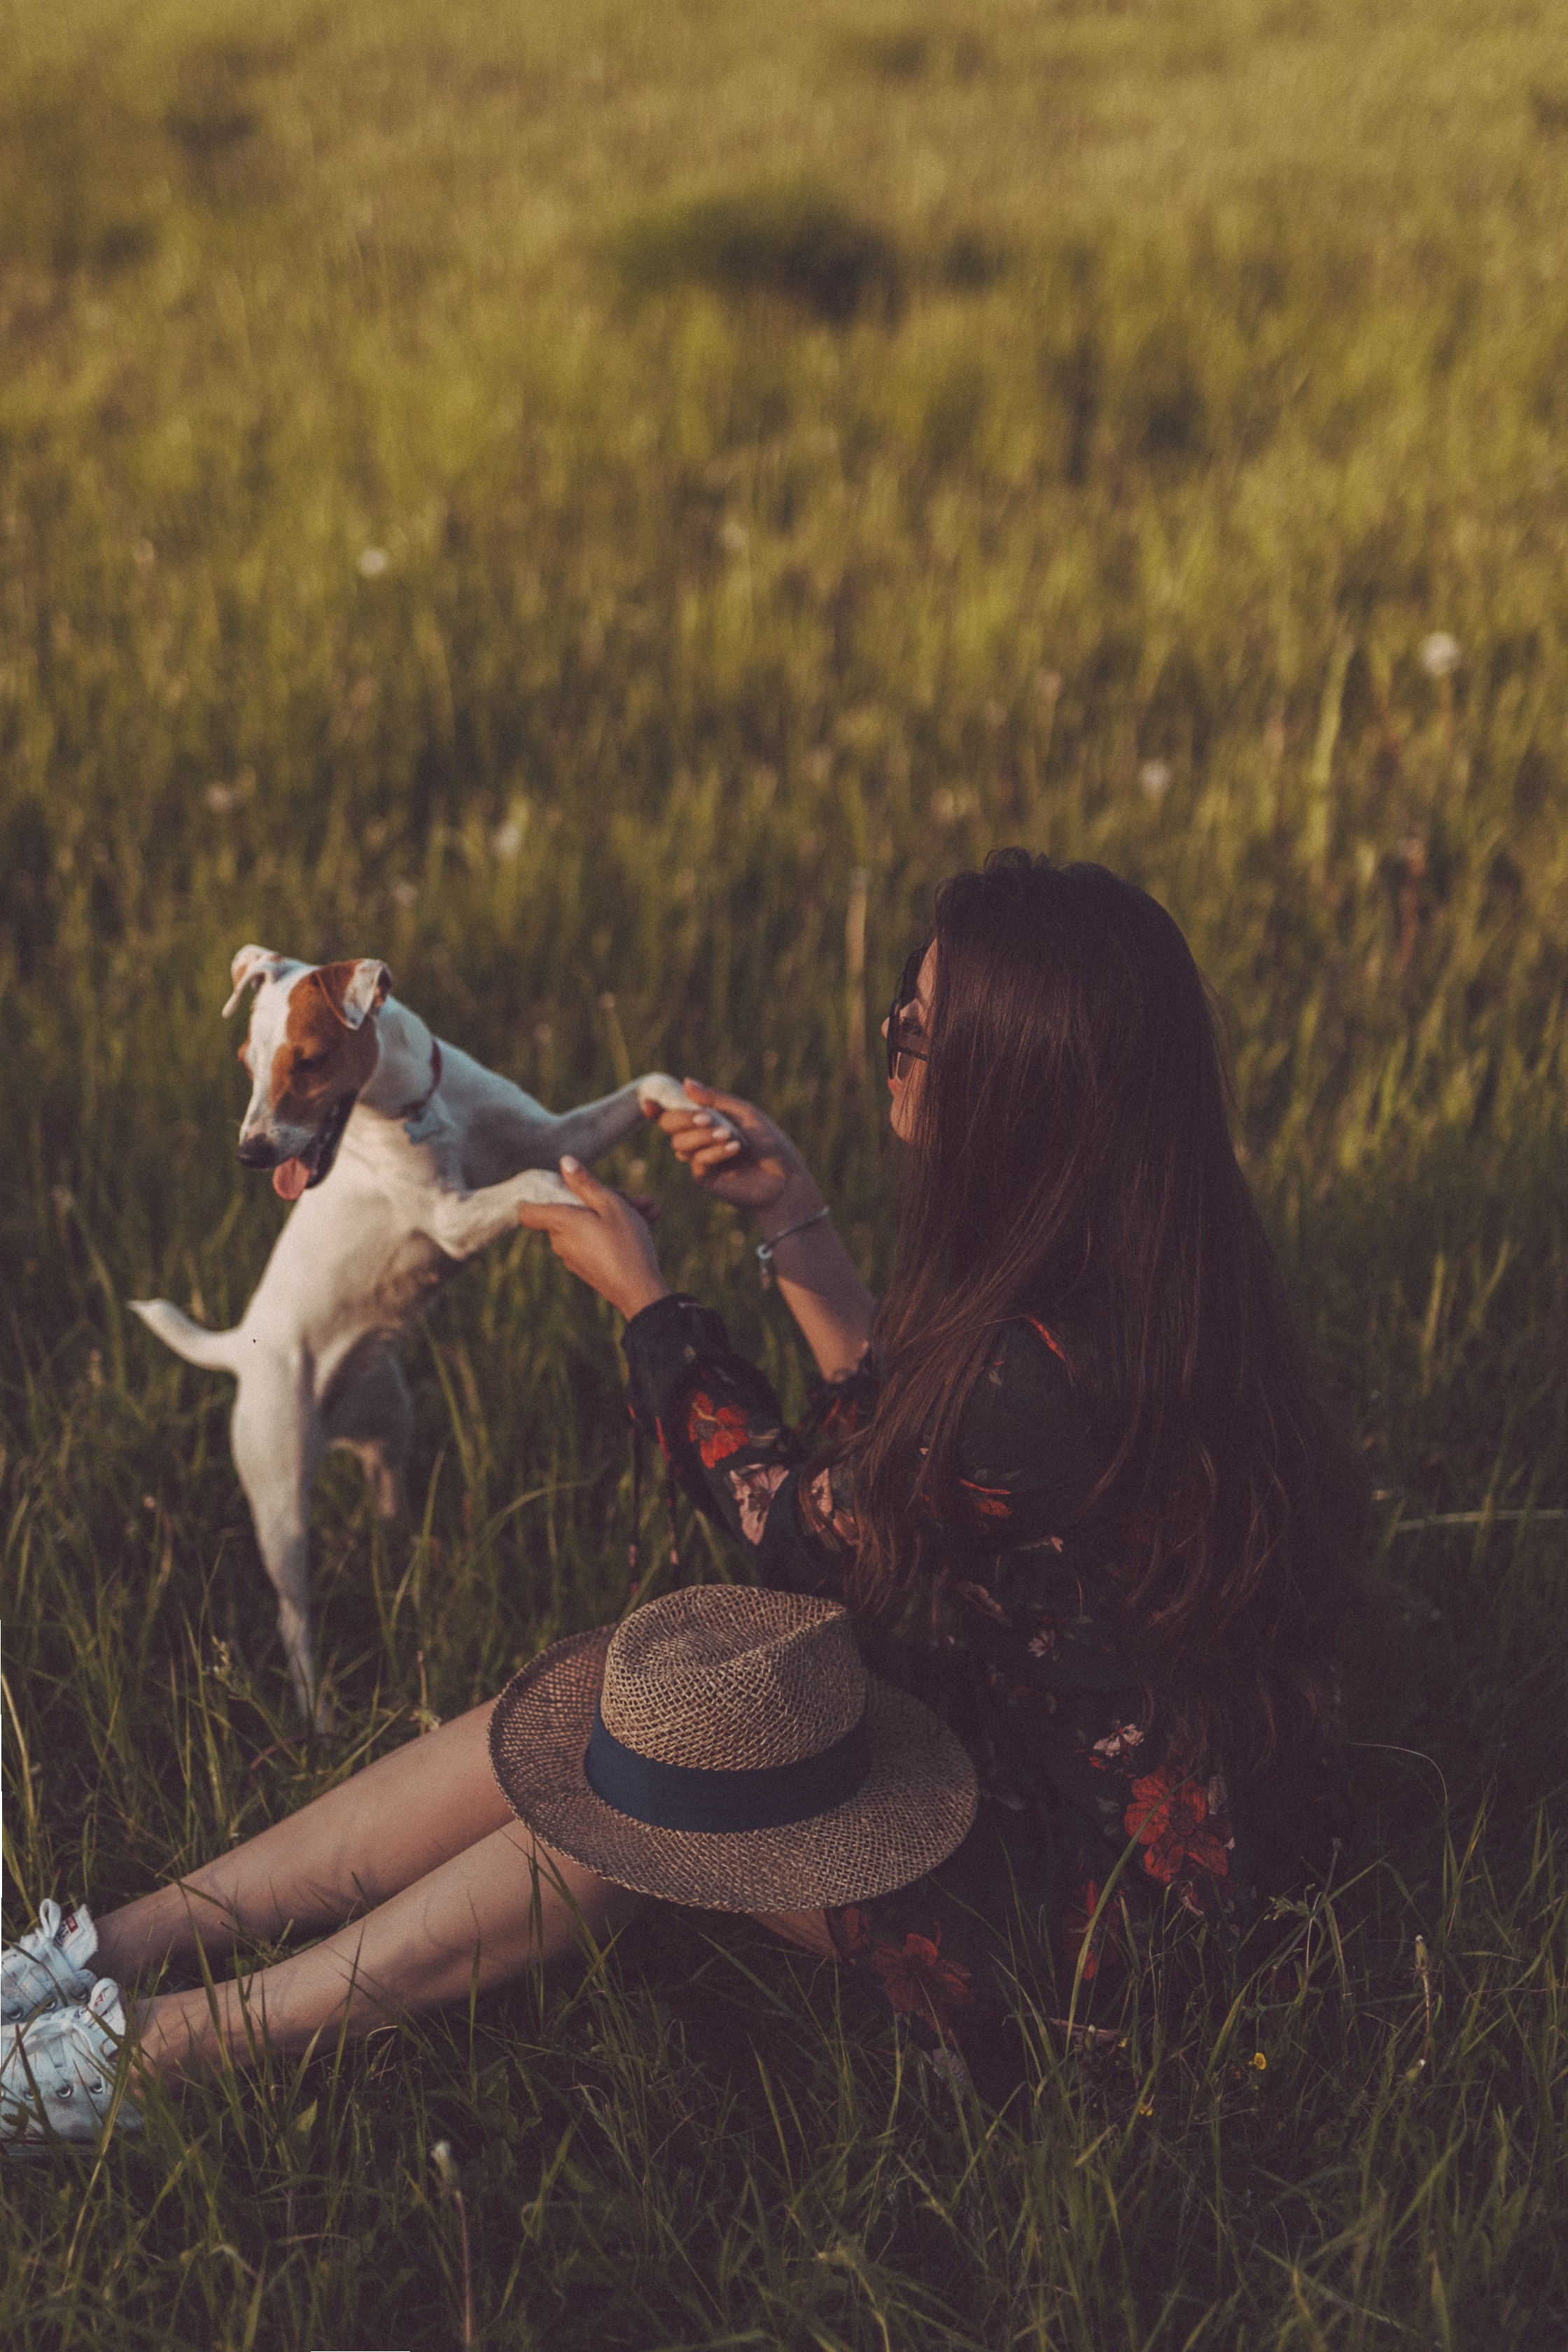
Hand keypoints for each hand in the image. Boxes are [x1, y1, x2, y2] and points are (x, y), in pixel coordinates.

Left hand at [515, 1158, 668, 1319]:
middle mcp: (561, 1241)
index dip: (542, 1196)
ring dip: (618, 1213)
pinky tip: (648, 1222)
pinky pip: (596, 1241)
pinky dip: (616, 1231)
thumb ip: (585, 1183)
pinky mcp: (587, 1268)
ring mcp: (573, 1257)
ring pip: (589, 1225)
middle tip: (632, 1196)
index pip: (528, 1211)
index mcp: (560, 1223)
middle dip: (601, 1199)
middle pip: (569, 1212)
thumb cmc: (626, 1243)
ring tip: (651, 1208)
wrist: (640, 1292)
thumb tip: (565, 1162)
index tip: (567, 1189)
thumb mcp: (610, 1205)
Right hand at [646, 1078, 821, 1227]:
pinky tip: (735, 1148)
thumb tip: (685, 1082)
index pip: (674, 1111)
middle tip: (705, 1117)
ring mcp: (699, 1158)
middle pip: (668, 1126)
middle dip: (681, 1119)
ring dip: (702, 1135)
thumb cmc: (769, 1142)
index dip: (658, 1106)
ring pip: (679, 1144)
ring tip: (728, 1134)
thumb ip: (714, 1099)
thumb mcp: (744, 1113)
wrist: (784, 1178)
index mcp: (706, 1119)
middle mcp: (699, 1137)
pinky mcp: (704, 1177)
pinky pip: (696, 1160)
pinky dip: (715, 1151)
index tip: (650, 1103)